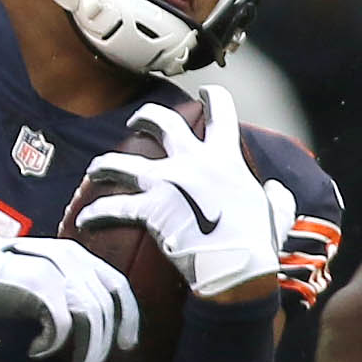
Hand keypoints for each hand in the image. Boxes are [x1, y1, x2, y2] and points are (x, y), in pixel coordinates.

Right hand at [0, 231, 137, 361]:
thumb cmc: (2, 278)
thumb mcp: (45, 277)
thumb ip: (70, 292)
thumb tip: (96, 329)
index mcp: (78, 255)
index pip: (118, 286)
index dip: (128, 318)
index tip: (126, 344)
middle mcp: (73, 258)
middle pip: (105, 309)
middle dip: (102, 347)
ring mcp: (57, 270)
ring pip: (90, 318)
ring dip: (87, 353)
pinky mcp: (40, 285)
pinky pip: (62, 325)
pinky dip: (53, 344)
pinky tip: (37, 350)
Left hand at [75, 86, 295, 302]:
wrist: (238, 268)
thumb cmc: (259, 244)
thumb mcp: (277, 213)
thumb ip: (276, 197)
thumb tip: (275, 189)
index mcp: (226, 158)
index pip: (221, 112)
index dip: (212, 97)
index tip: (204, 93)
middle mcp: (193, 161)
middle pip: (162, 122)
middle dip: (146, 117)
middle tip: (136, 121)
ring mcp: (168, 183)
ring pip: (122, 162)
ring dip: (104, 164)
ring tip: (95, 169)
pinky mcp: (149, 209)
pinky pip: (113, 208)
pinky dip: (96, 214)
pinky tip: (85, 221)